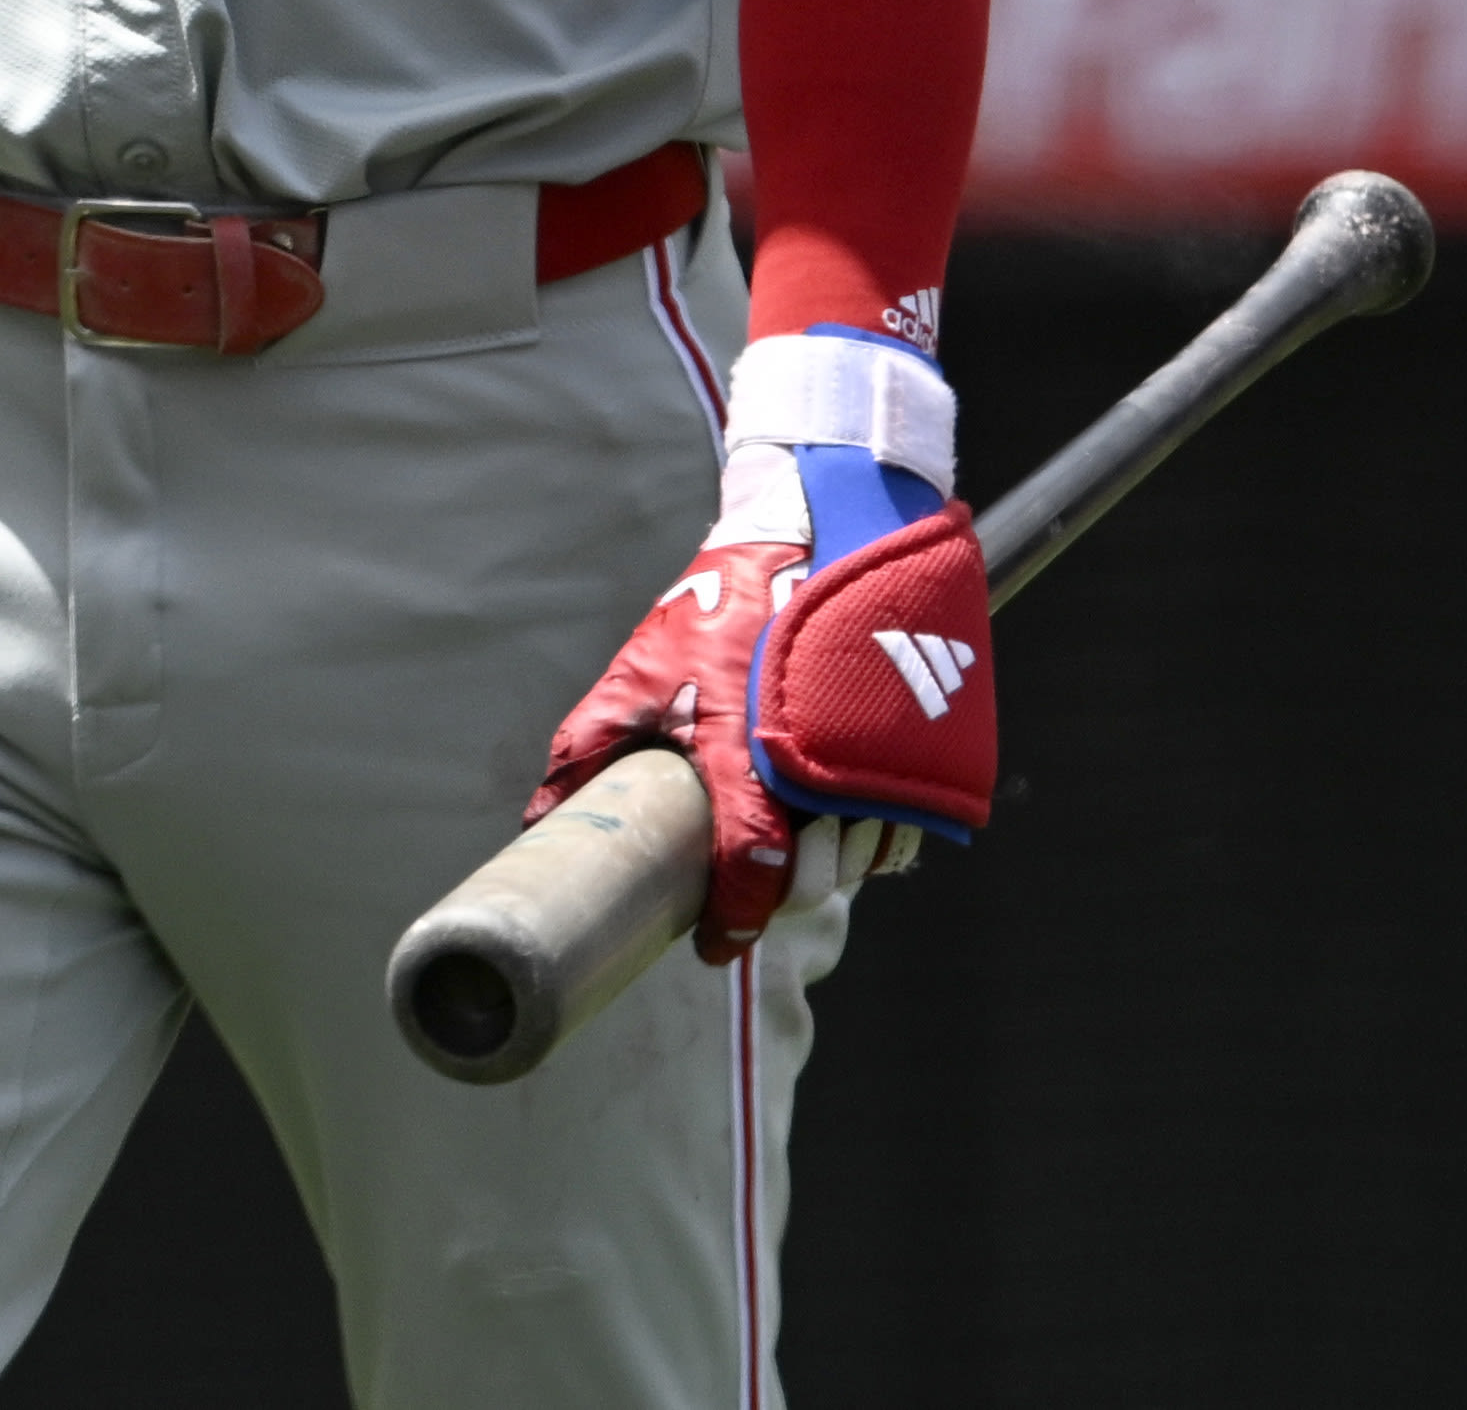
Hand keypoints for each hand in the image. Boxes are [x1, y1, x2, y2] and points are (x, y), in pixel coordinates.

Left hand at [535, 330, 997, 960]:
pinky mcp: (927, 738)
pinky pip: (907, 821)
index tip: (715, 941)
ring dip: (836, 860)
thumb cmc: (723, 604)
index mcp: (745, 744)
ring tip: (801, 840)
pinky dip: (881, 832)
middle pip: (816, 875)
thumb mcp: (644, 668)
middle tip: (759, 881)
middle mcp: (819, 755)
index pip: (750, 862)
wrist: (817, 525)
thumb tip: (539, 817)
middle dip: (787, 892)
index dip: (735, 916)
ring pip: (865, 854)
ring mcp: (878, 748)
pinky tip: (846, 814)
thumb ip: (589, 743)